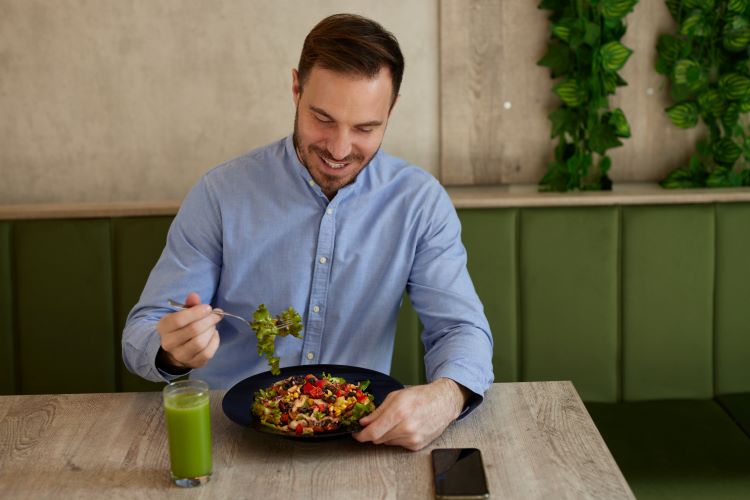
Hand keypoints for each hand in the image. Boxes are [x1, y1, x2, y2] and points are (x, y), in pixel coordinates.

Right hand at [156, 292, 220, 369]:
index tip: (208, 308)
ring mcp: (180, 356)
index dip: (196, 312)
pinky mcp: (193, 363)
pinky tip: (213, 335)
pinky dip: (214, 341)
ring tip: (213, 325)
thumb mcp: (181, 314)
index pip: (179, 320)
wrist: (175, 350)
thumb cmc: (180, 327)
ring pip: (200, 342)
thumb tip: (194, 295)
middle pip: (193, 330)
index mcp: (164, 327)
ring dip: (211, 331)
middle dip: (209, 320)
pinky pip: (208, 353)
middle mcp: (169, 343)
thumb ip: (189, 305)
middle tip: (217, 315)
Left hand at [352, 378, 468, 450]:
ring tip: (396, 422)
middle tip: (374, 424)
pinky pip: (398, 445)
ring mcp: (412, 439)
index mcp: (399, 412)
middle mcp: (406, 428)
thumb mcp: (396, 396)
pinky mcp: (417, 446)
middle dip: (373, 432)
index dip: (361, 435)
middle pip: (378, 439)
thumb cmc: (420, 396)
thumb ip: (378, 411)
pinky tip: (405, 427)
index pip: (373, 432)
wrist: (443, 403)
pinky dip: (396, 437)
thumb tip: (364, 422)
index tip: (356, 434)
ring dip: (385, 434)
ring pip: (387, 442)